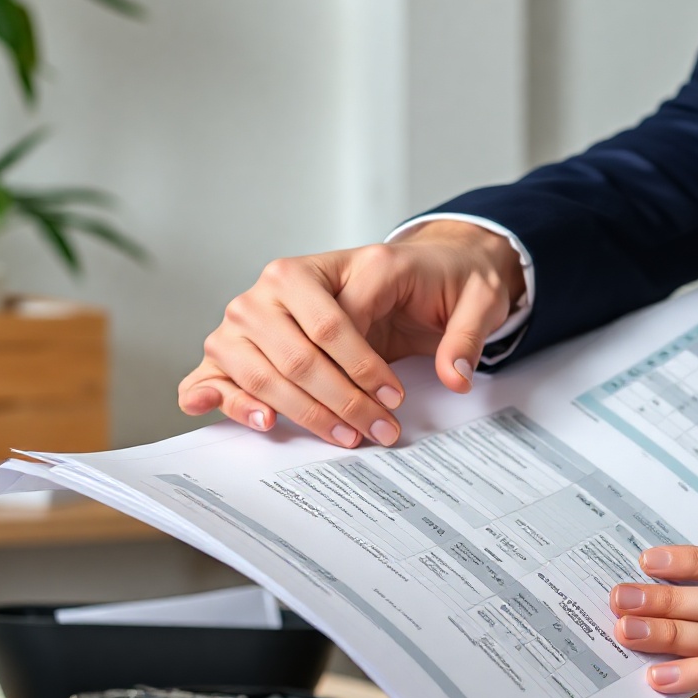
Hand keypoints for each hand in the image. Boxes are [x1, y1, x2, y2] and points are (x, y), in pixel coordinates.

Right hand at [177, 221, 524, 445]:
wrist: (421, 266)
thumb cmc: (438, 281)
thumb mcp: (476, 297)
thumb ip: (467, 334)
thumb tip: (455, 376)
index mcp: (343, 262)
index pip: (337, 323)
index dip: (365, 369)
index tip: (394, 398)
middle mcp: (284, 279)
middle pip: (298, 353)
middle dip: (339, 401)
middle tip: (378, 429)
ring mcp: (256, 306)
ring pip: (264, 369)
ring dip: (303, 412)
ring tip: (346, 435)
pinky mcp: (244, 334)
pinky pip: (221, 369)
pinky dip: (228, 398)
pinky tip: (257, 420)